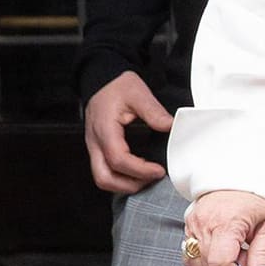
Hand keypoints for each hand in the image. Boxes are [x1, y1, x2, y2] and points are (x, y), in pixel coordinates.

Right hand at [84, 71, 172, 193]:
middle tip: (152, 178)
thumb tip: (170, 126)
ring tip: (146, 177)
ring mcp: (94, 147)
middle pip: (104, 178)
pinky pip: (105, 171)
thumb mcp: (138, 93)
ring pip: (103, 178)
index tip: (159, 170)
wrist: (101, 80)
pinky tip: (137, 172)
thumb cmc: (116, 86)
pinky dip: (121, 178)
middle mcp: (95, 142)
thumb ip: (154, 111)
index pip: (118, 160)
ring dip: (125, 184)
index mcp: (105, 129)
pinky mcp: (97, 149)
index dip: (140, 170)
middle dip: (130, 185)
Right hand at [182, 191, 264, 265]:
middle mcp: (204, 223)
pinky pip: (193, 252)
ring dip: (218, 264)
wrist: (244, 173)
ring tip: (237, 249)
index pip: (219, 264)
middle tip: (248, 256)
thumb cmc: (260, 197)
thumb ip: (264, 255)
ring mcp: (193, 223)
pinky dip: (210, 255)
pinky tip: (226, 244)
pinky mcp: (189, 224)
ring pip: (197, 262)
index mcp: (226, 222)